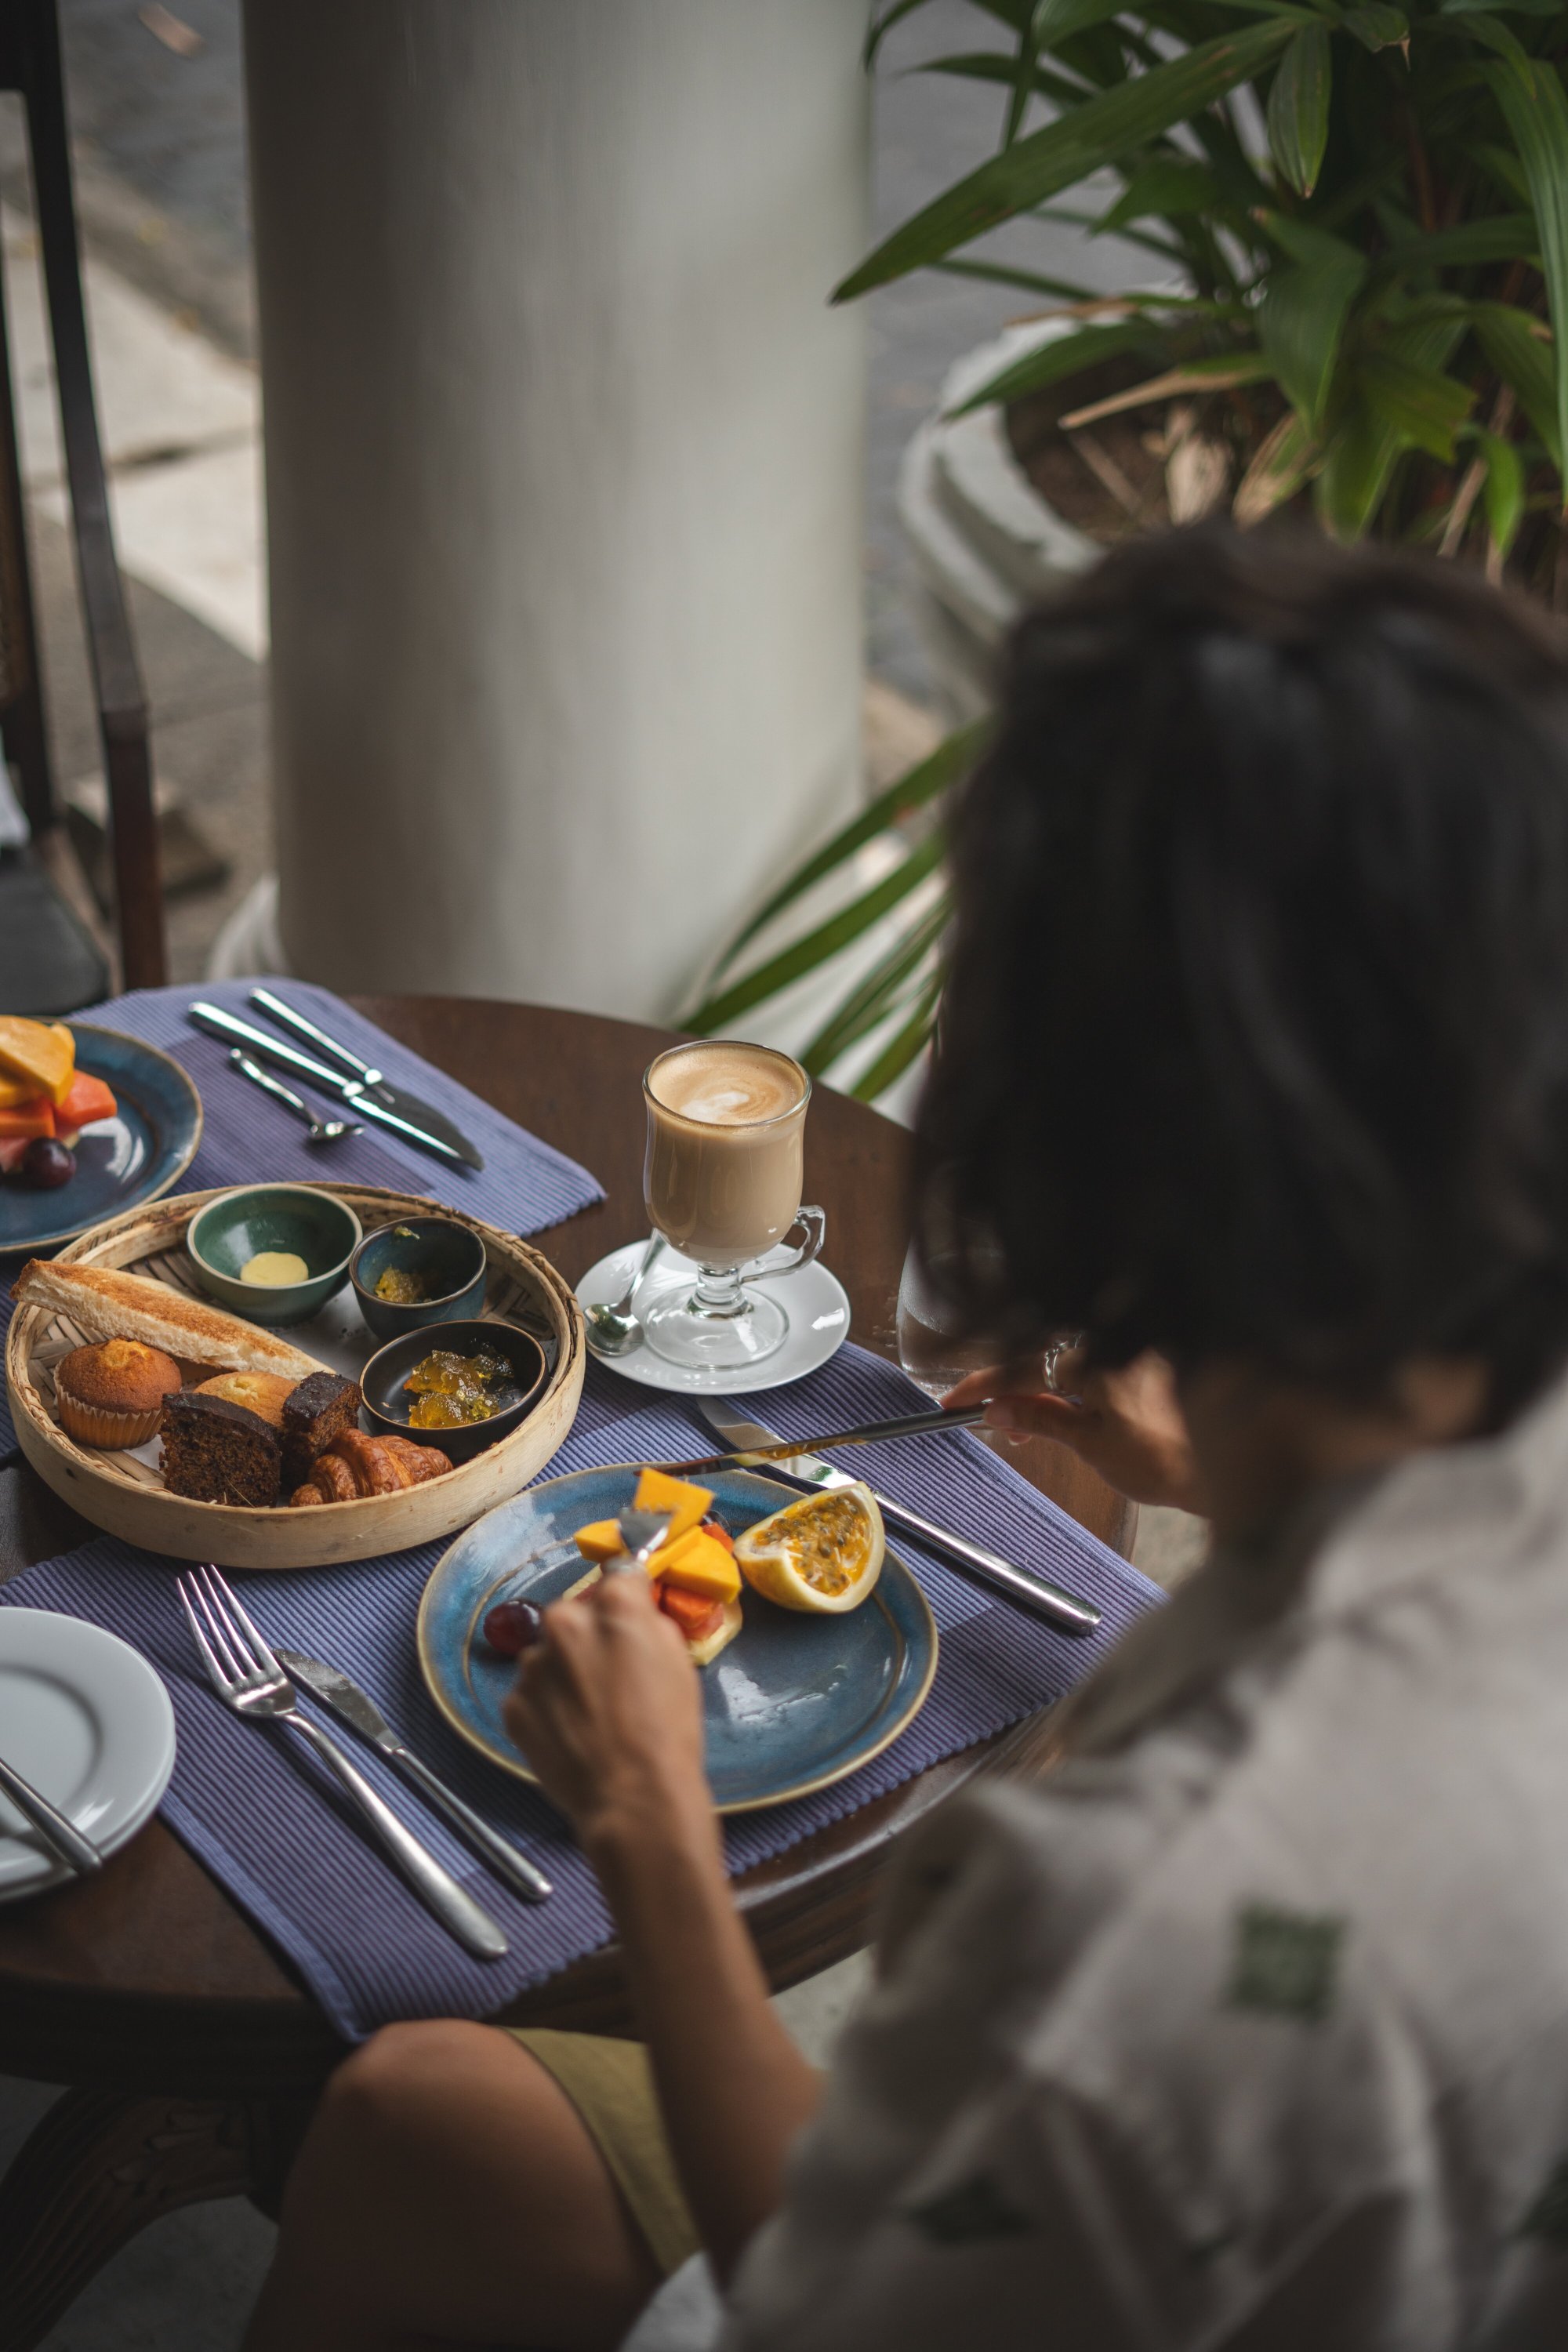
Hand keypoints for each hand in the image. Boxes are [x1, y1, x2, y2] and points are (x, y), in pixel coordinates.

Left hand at [503, 1572, 710, 1854]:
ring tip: (591, 1713)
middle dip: (589, 1636)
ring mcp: (533, 1666)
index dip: (628, 1597)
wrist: (633, 1797)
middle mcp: (564, 1624)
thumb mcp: (678, 1661)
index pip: (618, 1577)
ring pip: (548, 1656)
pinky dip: (547, 1707)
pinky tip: (571, 1733)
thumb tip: (633, 1613)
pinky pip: (531, 1694)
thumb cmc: (668, 1730)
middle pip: (574, 1616)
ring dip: (564, 1672)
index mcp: (613, 1607)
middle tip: (611, 1675)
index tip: (631, 1615)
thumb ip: (649, 1623)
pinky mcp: (513, 1705)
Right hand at [943, 1347, 1206, 1512]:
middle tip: (985, 1425)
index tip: (952, 1402)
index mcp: (1093, 1361)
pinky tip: (1058, 1422)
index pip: (1022, 1368)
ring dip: (1036, 1398)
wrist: (1218, 1470)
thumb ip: (1040, 1419)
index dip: (983, 1386)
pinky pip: (1086, 1375)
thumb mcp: (1090, 1443)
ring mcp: (1125, 1359)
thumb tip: (997, 1410)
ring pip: (1062, 1371)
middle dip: (1008, 1393)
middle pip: (1039, 1363)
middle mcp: (1109, 1350)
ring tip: (1023, 1436)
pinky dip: (1064, 1396)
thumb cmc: (1161, 1459)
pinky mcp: (1138, 1373)